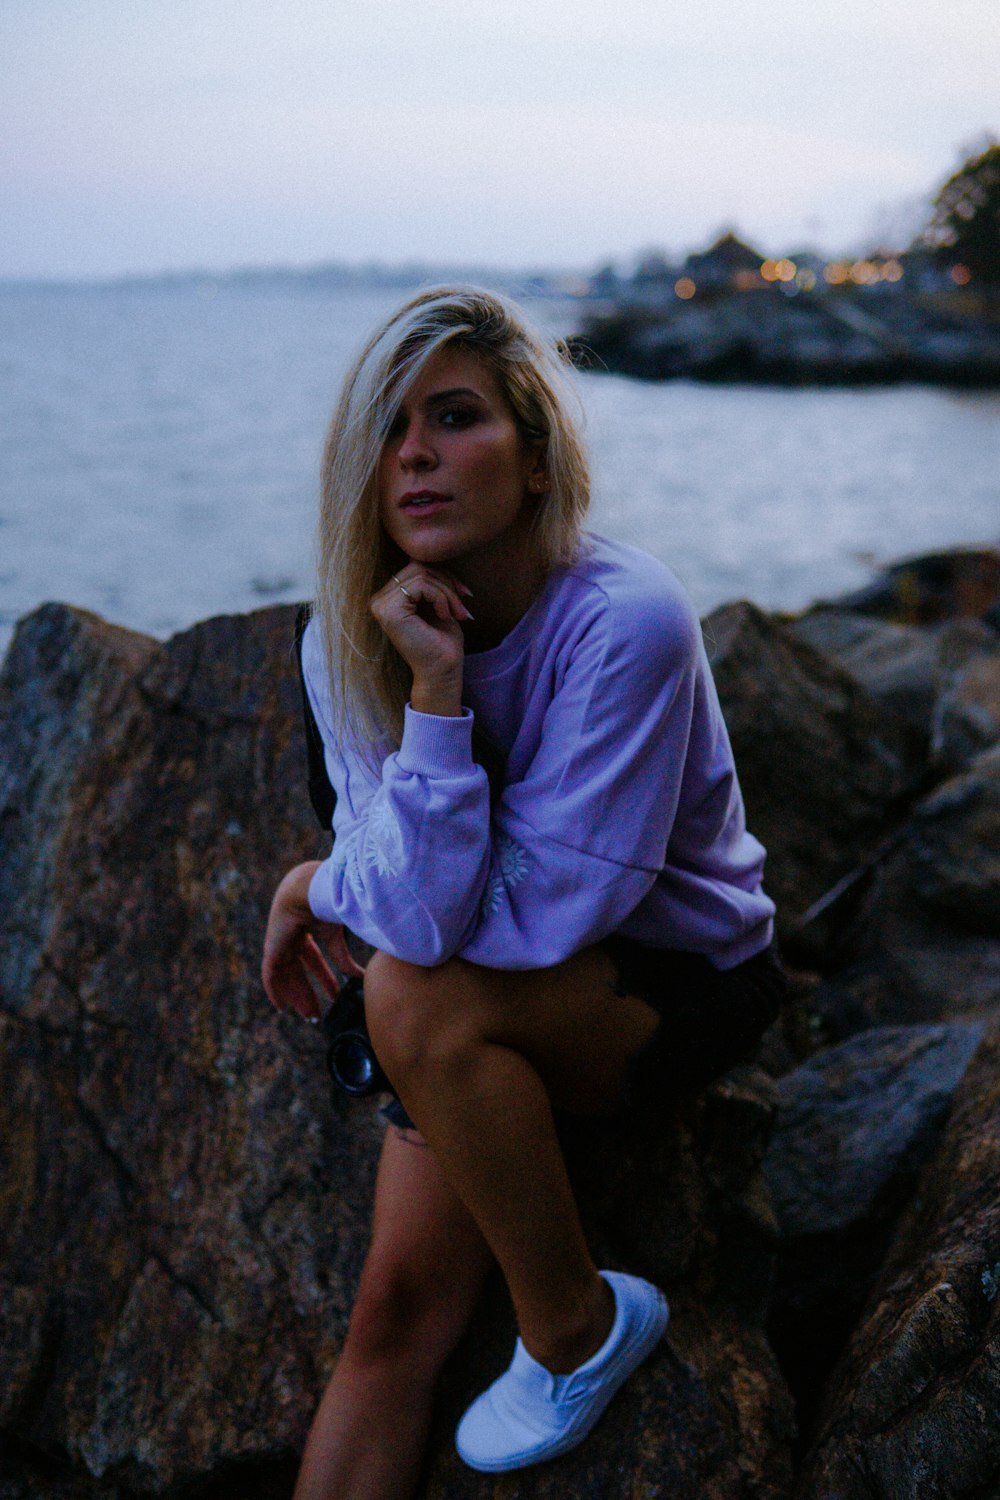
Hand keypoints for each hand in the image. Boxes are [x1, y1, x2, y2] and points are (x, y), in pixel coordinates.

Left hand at [261, 861, 364, 1019]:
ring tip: (310, 1015)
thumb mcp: (339, 936)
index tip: (334, 996)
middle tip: (319, 1014)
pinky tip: (282, 1007)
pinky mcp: (271, 948)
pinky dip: (275, 991)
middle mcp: (294, 935)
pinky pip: (270, 975)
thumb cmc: (330, 903)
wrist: (309, 890)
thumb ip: (345, 957)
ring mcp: (281, 941)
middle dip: (310, 992)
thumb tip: (361, 978)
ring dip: (298, 996)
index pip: (316, 959)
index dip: (325, 978)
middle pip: (300, 970)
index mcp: (311, 927)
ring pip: (287, 976)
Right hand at [370, 564, 472, 713]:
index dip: (443, 576)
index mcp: (388, 598)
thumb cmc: (442, 643)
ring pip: (421, 574)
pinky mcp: (389, 610)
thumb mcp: (438, 603)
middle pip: (417, 567)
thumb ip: (430, 581)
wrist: (442, 672)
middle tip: (463, 607)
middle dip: (447, 583)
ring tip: (458, 613)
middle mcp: (379, 600)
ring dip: (447, 592)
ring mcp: (381, 605)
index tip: (463, 594)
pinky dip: (440, 597)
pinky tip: (444, 615)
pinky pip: (420, 585)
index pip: (415, 568)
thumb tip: (430, 552)